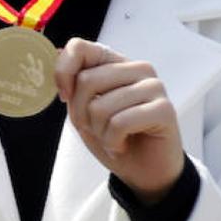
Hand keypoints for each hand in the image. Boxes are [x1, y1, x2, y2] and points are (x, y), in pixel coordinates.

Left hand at [55, 38, 182, 201]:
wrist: (143, 172)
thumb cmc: (114, 138)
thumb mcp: (84, 110)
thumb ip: (73, 83)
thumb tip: (55, 52)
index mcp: (115, 63)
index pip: (80, 48)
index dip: (63, 73)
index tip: (64, 97)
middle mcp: (137, 68)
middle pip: (86, 80)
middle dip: (81, 114)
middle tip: (95, 129)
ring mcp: (153, 86)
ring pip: (101, 106)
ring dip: (99, 132)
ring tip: (112, 139)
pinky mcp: (164, 109)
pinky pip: (120, 123)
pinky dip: (113, 141)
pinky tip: (122, 145)